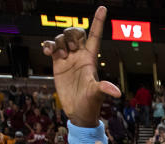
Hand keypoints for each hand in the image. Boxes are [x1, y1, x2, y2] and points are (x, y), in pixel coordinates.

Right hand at [41, 6, 119, 126]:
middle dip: (71, 33)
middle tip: (70, 48)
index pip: (96, 36)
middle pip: (76, 32)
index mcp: (91, 59)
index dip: (99, 21)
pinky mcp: (58, 64)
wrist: (77, 112)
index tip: (103, 7)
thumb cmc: (91, 104)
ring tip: (59, 55)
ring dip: (58, 42)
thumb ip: (104, 89)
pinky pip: (52, 47)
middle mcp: (80, 56)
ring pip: (62, 38)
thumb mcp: (97, 95)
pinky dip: (48, 45)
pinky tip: (47, 51)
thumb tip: (117, 92)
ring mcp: (69, 59)